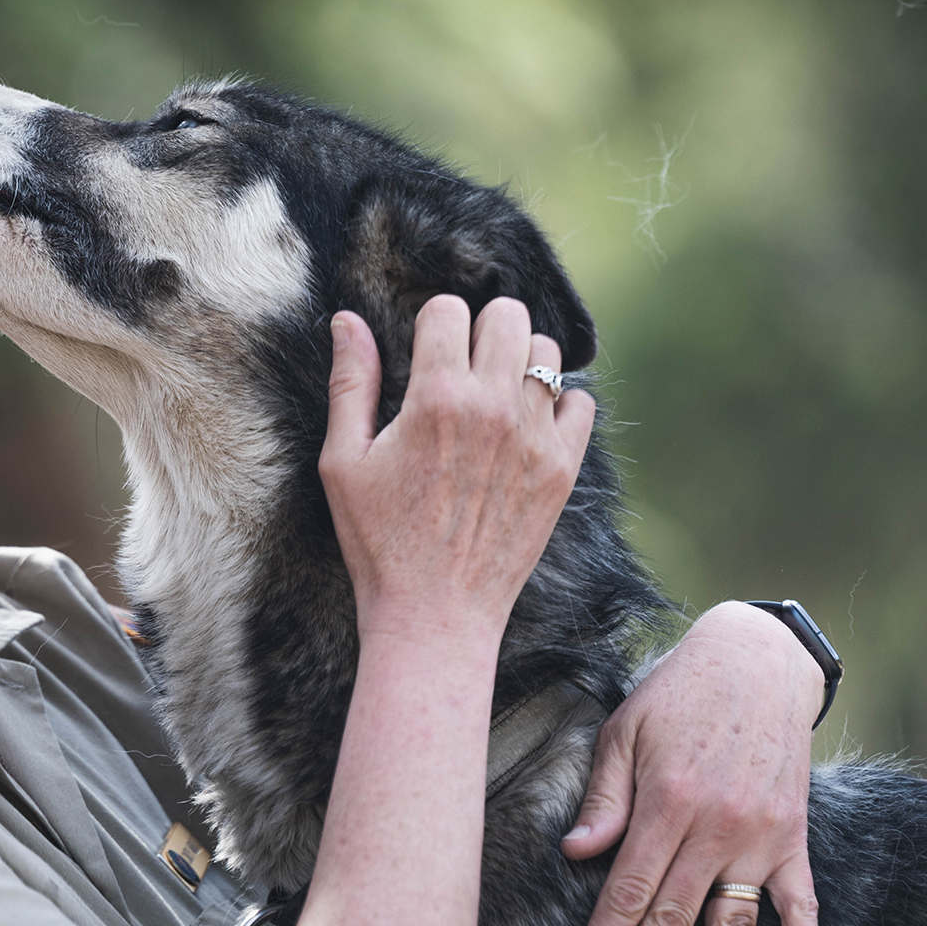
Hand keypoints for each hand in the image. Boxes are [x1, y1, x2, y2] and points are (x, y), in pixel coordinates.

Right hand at [318, 296, 594, 650]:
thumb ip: (351, 383)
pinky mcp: (562, 470)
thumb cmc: (379, 542)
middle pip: (507, 314)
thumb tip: (346, 319)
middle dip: (481, 328)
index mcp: (436, 399)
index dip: (430, 325)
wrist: (434, 615)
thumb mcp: (344, 462)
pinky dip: (560, 404)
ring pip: (547, 352)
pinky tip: (529, 425)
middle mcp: (494, 409)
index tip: (425, 353)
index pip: (447, 310)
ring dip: (520, 361)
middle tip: (464, 364)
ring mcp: (535, 439)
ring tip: (496, 392)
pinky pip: (582, 403)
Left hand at [565, 602, 826, 925]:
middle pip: (672, 922)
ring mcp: (760, 838)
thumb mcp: (625, 730)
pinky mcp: (793, 839)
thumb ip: (604, 798)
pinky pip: (801, 905)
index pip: (630, 892)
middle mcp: (716, 827)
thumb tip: (577, 854)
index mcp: (668, 803)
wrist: (760, 659)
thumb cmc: (679, 693)